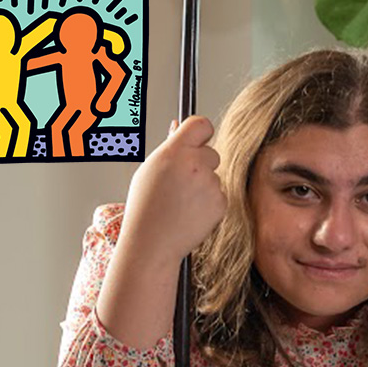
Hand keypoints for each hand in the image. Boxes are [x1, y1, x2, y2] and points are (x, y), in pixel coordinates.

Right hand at [118, 116, 226, 271]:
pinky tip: (192, 213)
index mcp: (174, 152)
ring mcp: (210, 185)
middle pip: (212, 153)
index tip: (199, 139)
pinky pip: (220, 196)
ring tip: (183, 202)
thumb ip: (169, 147)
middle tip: (184, 183)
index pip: (200, 124)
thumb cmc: (146, 208)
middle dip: (202, 164)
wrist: (153, 242)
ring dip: (204, 186)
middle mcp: (195, 165)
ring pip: (215, 177)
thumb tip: (178, 126)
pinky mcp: (220, 203)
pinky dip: (210, 203)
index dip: (201, 132)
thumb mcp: (150, 170)